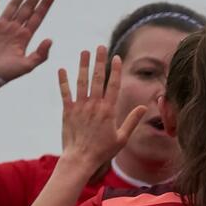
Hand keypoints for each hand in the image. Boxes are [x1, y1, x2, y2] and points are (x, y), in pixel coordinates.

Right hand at [0, 0, 55, 80]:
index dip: (45, 5)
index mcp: (25, 37)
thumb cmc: (5, 73)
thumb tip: (50, 39)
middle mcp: (14, 29)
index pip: (37, 17)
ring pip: (13, 6)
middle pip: (27, 8)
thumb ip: (40, 54)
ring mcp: (1, 26)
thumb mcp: (27, 66)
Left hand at [57, 46, 145, 166]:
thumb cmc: (102, 151)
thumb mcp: (122, 138)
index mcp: (109, 111)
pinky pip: (65, 93)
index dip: (115, 70)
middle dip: (99, 61)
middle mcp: (94, 105)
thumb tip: (143, 106)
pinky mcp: (67, 111)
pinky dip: (63, 81)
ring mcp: (80, 107)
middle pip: (98, 79)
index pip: (113, 85)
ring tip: (84, 52)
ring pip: (82, 82)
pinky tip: (62, 69)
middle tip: (100, 46)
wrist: (80, 159)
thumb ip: (132, 121)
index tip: (116, 57)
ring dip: (83, 65)